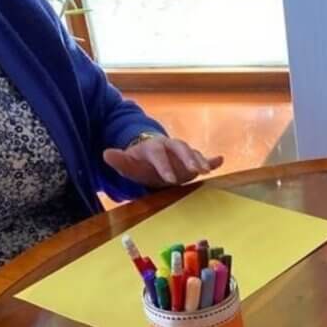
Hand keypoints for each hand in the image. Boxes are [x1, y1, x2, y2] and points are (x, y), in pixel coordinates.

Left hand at [103, 134, 221, 187]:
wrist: (152, 157)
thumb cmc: (140, 162)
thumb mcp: (128, 163)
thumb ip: (119, 160)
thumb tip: (105, 154)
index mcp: (154, 147)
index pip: (159, 154)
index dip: (164, 166)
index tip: (169, 179)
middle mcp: (171, 147)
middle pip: (181, 149)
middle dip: (188, 159)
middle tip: (195, 170)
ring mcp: (183, 153)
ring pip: (193, 153)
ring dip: (201, 160)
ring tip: (207, 170)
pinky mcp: (192, 160)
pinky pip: (204, 158)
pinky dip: (212, 160)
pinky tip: (220, 160)